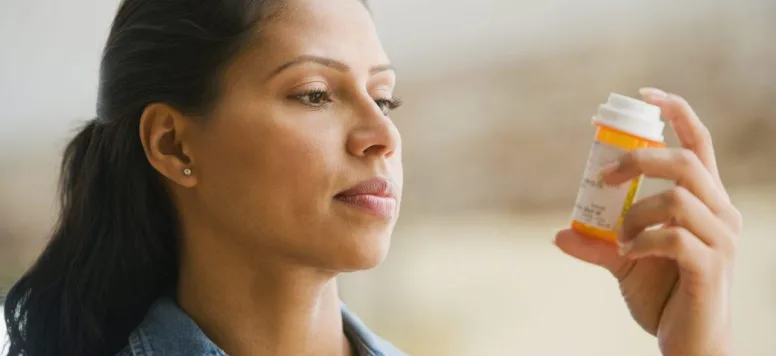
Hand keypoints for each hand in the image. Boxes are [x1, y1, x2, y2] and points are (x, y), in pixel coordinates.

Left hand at [554, 88, 741, 355]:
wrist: (689, 343)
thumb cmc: (664, 296)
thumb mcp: (624, 263)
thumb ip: (598, 243)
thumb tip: (557, 234)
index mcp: (705, 202)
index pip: (699, 143)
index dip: (675, 111)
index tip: (642, 94)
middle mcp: (720, 213)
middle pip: (685, 161)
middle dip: (637, 159)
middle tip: (603, 177)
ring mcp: (721, 240)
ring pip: (677, 198)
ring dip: (634, 214)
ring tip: (620, 240)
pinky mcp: (711, 267)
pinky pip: (673, 238)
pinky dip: (641, 240)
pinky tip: (629, 254)